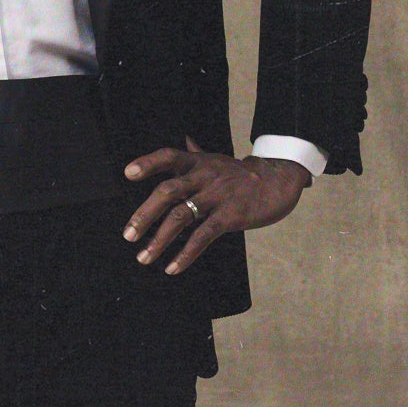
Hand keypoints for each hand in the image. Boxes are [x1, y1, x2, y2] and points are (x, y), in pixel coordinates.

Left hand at [122, 137, 310, 275]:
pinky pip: (203, 236)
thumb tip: (186, 139)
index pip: (168, 156)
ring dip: (159, 239)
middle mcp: (204, 177)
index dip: (148, 163)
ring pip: (181, 216)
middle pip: (167, 191)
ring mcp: (217, 196)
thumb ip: (198, 153)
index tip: (128, 174)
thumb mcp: (217, 159)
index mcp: (198, 163)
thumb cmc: (242, 173)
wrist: (279, 180)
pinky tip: (172, 267)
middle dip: (144, 214)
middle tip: (128, 235)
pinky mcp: (231, 215)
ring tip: (144, 257)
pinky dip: (185, 254)